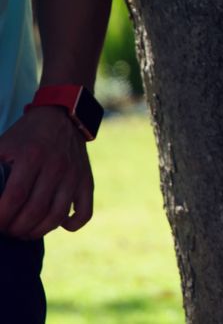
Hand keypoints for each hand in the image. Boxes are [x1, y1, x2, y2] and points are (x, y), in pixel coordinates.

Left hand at [0, 107, 93, 237]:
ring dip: (37, 232)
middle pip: (35, 210)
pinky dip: (72, 225)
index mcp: (32, 156)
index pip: (15, 197)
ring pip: (57, 216)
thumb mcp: (2, 145)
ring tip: (25, 233)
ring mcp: (74, 175)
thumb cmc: (25, 135)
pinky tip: (58, 225)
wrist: (62, 117)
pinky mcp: (86, 180)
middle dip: (16, 228)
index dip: (2, 216)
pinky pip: (84, 211)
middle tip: (7, 230)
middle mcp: (56, 166)